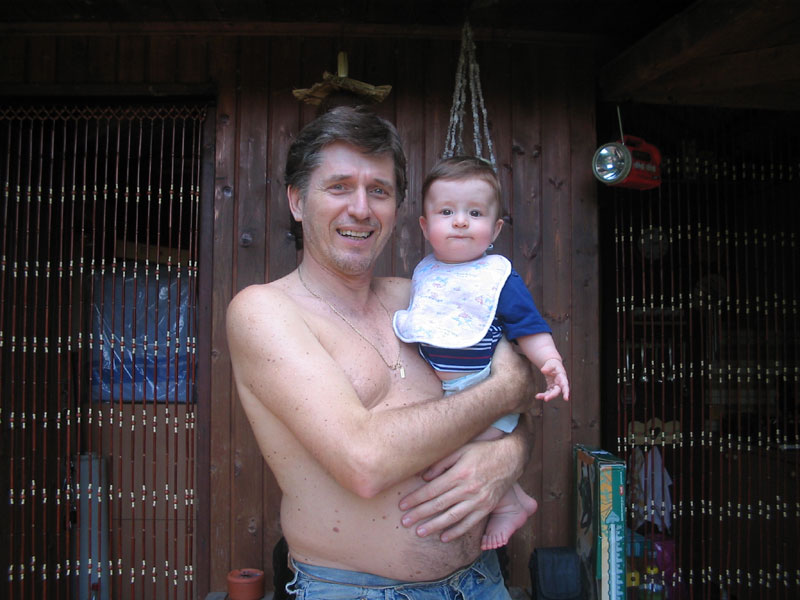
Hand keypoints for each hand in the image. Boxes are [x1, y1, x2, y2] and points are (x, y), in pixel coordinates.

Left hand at [398, 438, 526, 541]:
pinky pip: (469, 523)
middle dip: (419, 514)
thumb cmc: (483, 451)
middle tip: (404, 522)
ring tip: (419, 532)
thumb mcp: (461, 449)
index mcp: (459, 473)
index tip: (402, 505)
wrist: (511, 457)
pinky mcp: (486, 508)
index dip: (416, 499)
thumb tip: (423, 477)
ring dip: (434, 526)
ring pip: (452, 517)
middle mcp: (468, 489)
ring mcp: (478, 500)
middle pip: (438, 505)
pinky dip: (456, 532)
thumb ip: (442, 463)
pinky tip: (444, 537)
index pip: (432, 490)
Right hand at [492, 338, 537, 412]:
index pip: (522, 361)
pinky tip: (511, 401)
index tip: (508, 364)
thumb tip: (504, 331)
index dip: (515, 362)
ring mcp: (530, 390)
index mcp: (524, 364)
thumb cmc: (503, 368)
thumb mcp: (502, 348)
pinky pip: (524, 402)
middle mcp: (530, 377)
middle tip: (506, 378)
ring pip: (524, 389)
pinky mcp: (528, 403)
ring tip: (507, 391)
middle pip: (524, 376)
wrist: (504, 389)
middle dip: (517, 377)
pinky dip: (519, 402)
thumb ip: (504, 339)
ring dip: (518, 390)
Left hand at [536, 357, 569, 401]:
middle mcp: (560, 384)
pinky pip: (547, 393)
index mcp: (562, 378)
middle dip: (552, 395)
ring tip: (537, 396)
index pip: (565, 385)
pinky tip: (537, 396)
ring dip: (546, 396)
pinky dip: (543, 395)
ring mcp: (555, 387)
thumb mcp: (551, 364)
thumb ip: (548, 367)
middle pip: (557, 391)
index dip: (566, 392)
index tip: (566, 399)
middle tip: (546, 399)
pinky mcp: (550, 388)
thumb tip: (543, 371)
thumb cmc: (553, 365)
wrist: (552, 366)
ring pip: (552, 394)